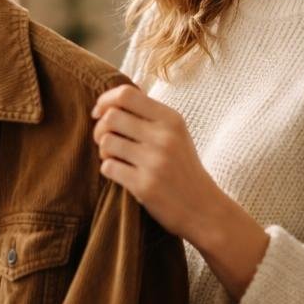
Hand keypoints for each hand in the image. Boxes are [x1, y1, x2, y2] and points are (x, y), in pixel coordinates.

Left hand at [90, 84, 220, 247]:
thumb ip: (149, 116)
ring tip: (114, 158)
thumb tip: (109, 102)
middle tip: (105, 141)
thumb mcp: (176, 134)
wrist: (204, 209)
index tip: (99, 113)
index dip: (105, 101)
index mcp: (171, 119)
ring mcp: (155, 161)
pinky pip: (108, 167)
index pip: (126, 94)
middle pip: (111, 117)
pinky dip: (109, 170)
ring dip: (103, 151)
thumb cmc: (183, 168)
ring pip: (106, 142)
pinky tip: (121, 174)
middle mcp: (164, 136)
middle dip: (99, 128)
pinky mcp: (145, 185)